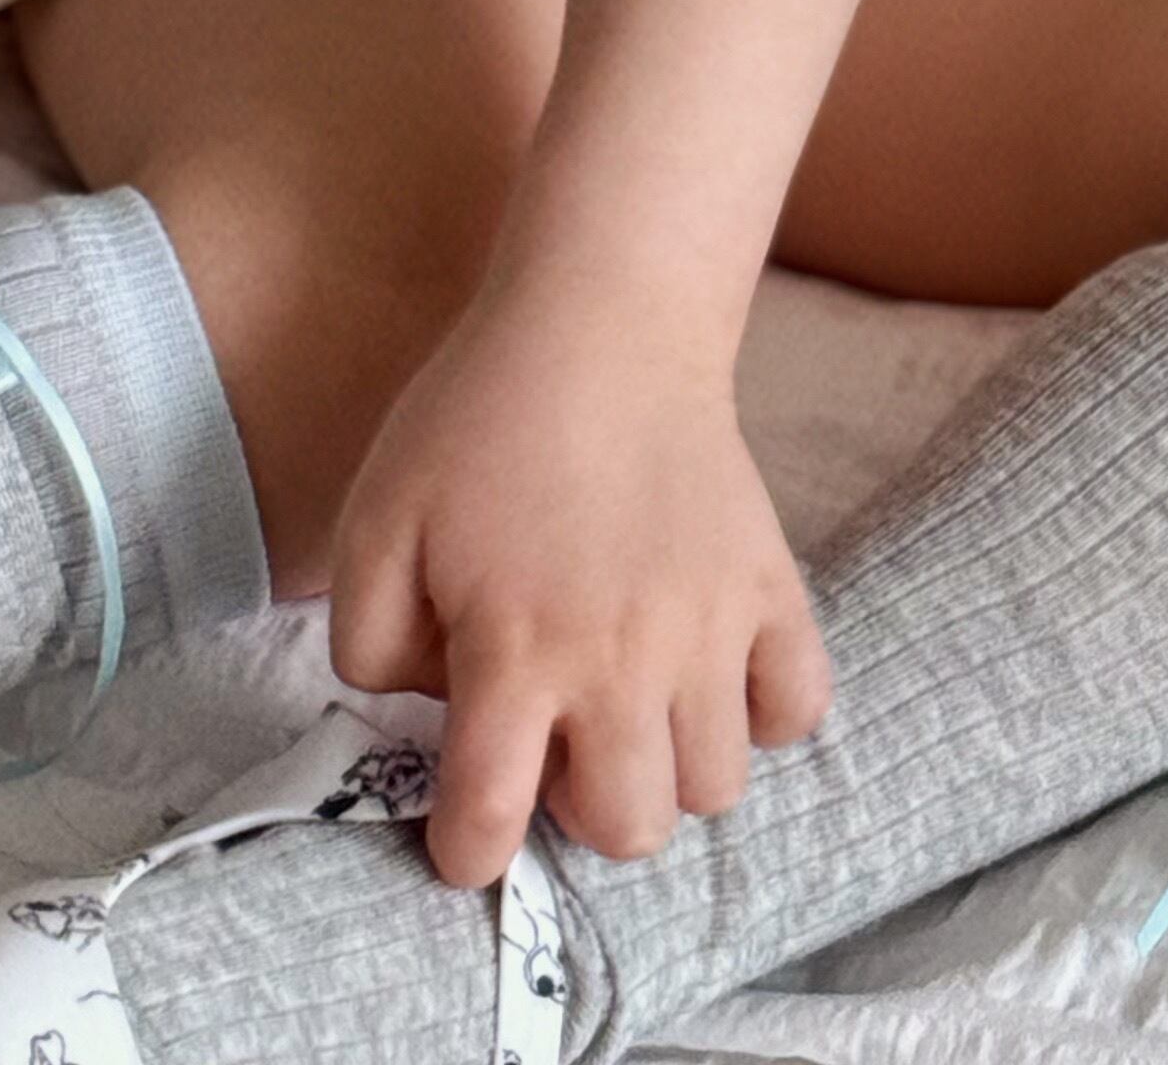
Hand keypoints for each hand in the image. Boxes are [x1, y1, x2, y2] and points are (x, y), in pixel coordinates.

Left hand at [323, 265, 833, 893]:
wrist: (600, 316)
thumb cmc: (478, 417)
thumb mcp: (375, 523)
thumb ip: (369, 646)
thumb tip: (428, 711)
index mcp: (514, 652)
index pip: (489, 825)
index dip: (464, 851)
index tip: (464, 828)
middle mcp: (620, 663)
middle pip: (627, 832)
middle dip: (579, 812)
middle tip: (555, 736)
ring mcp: (710, 631)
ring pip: (716, 789)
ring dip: (667, 765)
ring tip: (631, 698)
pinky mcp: (772, 589)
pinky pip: (798, 709)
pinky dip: (761, 711)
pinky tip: (711, 669)